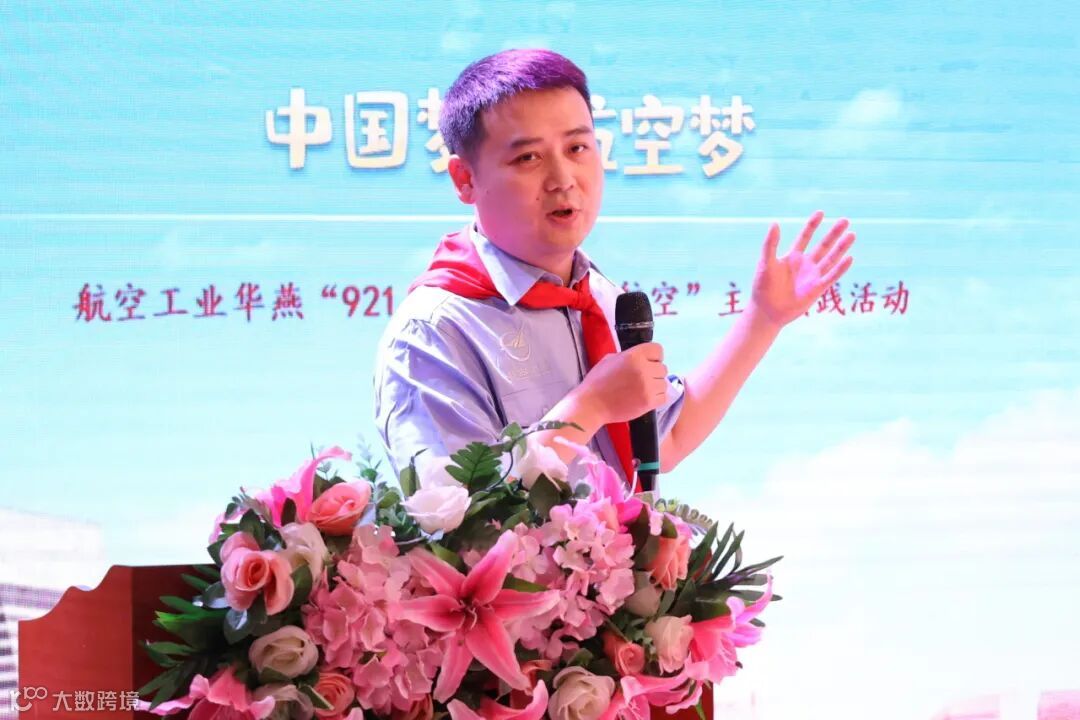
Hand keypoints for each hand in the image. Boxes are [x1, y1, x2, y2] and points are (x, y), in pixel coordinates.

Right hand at [577, 343, 668, 424]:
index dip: (654, 357)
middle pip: (663, 368)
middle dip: (654, 373)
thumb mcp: (610, 359)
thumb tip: (642, 358)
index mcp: (634, 355)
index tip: (648, 363)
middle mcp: (643, 369)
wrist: (592, 405)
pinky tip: (645, 398)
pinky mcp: (649, 402)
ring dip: (656, 386)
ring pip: (664, 383)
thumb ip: (628, 356)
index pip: (658, 350)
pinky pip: (663, 397)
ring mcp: (648, 386)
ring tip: (642, 390)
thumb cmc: (597, 381)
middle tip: (642, 379)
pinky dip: (656, 398)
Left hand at [751, 210, 854, 326]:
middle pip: (822, 246)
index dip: (812, 225)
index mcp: (792, 257)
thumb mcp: (766, 263)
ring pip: (830, 259)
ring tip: (852, 234)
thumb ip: (770, 244)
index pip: (804, 237)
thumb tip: (774, 223)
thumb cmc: (762, 288)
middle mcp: (805, 265)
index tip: (821, 212)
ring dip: (841, 248)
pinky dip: (840, 268)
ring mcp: (812, 276)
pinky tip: (849, 258)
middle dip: (833, 233)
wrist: (767, 311)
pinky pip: (831, 277)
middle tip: (845, 220)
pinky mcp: (817, 289)